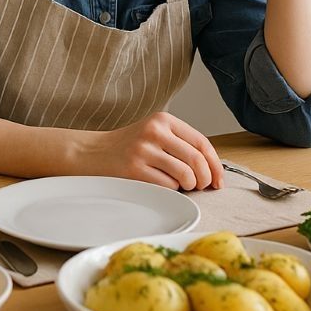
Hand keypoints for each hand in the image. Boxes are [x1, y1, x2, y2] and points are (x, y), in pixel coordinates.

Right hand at [77, 112, 223, 189]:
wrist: (92, 153)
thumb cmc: (128, 147)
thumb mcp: (154, 133)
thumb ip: (181, 143)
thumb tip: (212, 168)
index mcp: (163, 120)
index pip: (201, 142)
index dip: (215, 164)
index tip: (218, 179)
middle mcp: (154, 132)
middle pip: (197, 160)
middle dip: (205, 179)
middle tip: (201, 186)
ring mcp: (143, 150)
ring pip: (185, 175)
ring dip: (189, 186)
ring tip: (181, 186)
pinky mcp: (134, 170)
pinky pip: (167, 186)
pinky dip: (171, 190)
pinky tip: (162, 185)